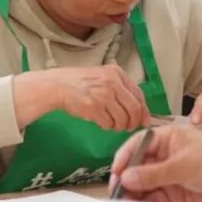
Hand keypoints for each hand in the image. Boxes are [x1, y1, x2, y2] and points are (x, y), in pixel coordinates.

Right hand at [14, 65, 150, 131]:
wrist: (57, 85)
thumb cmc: (80, 83)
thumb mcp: (102, 77)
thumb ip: (120, 89)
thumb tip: (139, 111)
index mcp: (117, 73)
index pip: (139, 95)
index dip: (143, 111)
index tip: (144, 121)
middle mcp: (112, 82)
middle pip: (134, 109)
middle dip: (132, 123)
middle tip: (128, 128)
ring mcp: (103, 95)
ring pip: (122, 119)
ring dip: (118, 126)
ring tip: (111, 124)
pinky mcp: (93, 107)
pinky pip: (107, 124)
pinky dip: (106, 126)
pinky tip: (100, 122)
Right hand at [109, 125, 201, 201]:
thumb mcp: (185, 166)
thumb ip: (154, 174)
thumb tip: (126, 178)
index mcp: (168, 138)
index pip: (139, 144)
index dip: (125, 157)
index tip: (115, 172)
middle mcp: (166, 155)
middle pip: (138, 166)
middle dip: (127, 179)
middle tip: (117, 193)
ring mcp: (170, 175)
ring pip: (144, 184)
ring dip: (134, 193)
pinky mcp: (175, 192)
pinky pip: (155, 197)